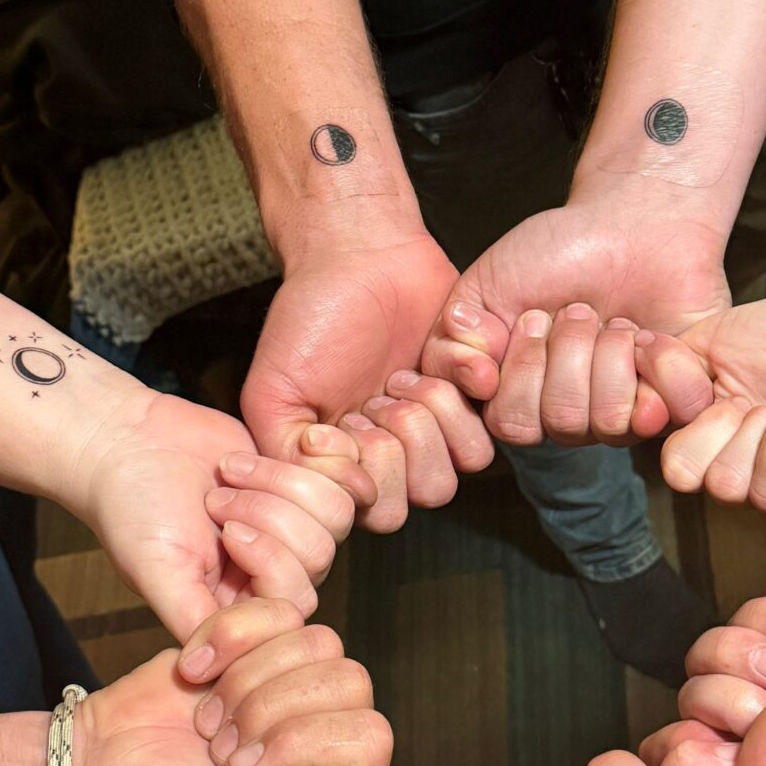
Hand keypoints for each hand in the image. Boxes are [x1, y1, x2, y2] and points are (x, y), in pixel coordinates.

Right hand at [71, 597, 396, 765]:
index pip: (370, 740)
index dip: (304, 745)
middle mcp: (326, 740)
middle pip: (350, 683)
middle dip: (270, 712)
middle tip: (218, 753)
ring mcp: (293, 687)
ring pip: (319, 642)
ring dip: (248, 681)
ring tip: (207, 724)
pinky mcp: (257, 645)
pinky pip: (277, 611)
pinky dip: (229, 636)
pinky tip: (194, 673)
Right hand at [75, 389, 370, 638]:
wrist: (131, 441)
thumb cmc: (132, 506)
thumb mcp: (154, 571)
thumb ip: (193, 620)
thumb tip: (220, 671)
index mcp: (238, 608)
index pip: (292, 607)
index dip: (269, 562)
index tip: (224, 534)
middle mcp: (271, 576)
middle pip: (318, 557)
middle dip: (267, 513)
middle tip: (215, 499)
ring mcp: (293, 532)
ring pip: (335, 517)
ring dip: (279, 483)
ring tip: (229, 474)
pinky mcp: (305, 491)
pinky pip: (344, 483)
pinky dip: (307, 461)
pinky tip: (256, 459)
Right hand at [242, 226, 493, 526]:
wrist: (358, 253)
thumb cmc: (310, 317)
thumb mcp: (272, 394)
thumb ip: (287, 460)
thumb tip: (347, 494)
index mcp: (352, 465)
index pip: (376, 512)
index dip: (367, 470)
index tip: (342, 420)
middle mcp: (400, 453)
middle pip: (427, 492)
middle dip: (404, 437)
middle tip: (380, 392)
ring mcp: (442, 423)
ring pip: (466, 461)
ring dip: (435, 408)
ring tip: (406, 373)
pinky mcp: (477, 390)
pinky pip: (493, 412)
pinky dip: (463, 375)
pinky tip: (435, 348)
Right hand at [419, 187, 726, 443]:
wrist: (633, 222)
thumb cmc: (558, 251)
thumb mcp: (485, 287)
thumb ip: (453, 340)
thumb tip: (474, 380)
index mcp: (524, 397)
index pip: (509, 424)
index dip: (520, 371)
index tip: (531, 318)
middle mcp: (572, 416)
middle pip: (559, 423)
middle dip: (566, 352)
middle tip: (577, 311)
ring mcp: (625, 413)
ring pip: (608, 420)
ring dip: (608, 353)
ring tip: (614, 319)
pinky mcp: (675, 402)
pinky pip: (662, 415)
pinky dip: (655, 363)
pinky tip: (648, 335)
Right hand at [658, 290, 765, 499]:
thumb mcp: (717, 336)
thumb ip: (665, 364)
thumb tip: (635, 389)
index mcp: (715, 439)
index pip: (679, 468)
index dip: (696, 431)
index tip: (718, 391)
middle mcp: (750, 471)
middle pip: (719, 484)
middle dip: (746, 429)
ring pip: (765, 493)